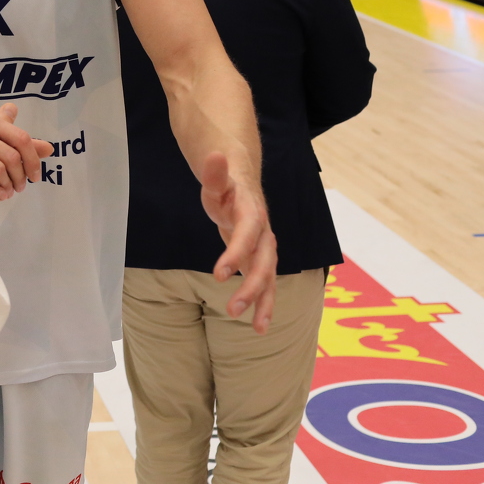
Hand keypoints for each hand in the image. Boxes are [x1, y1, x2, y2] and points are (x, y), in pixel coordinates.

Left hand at [198, 153, 277, 332]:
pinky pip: (266, 284)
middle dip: (251, 286)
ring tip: (257, 329)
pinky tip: (258, 326)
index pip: (247, 234)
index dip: (235, 253)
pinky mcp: (260, 261)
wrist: (246, 190)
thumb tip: (215, 154)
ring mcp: (265, 249)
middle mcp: (264, 233)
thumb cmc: (226, 187)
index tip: (219, 274)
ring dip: (264, 302)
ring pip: (269, 277)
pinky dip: (264, 303)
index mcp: (252, 213)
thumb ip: (214, 172)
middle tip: (232, 309)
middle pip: (263, 262)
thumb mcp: (216, 180)